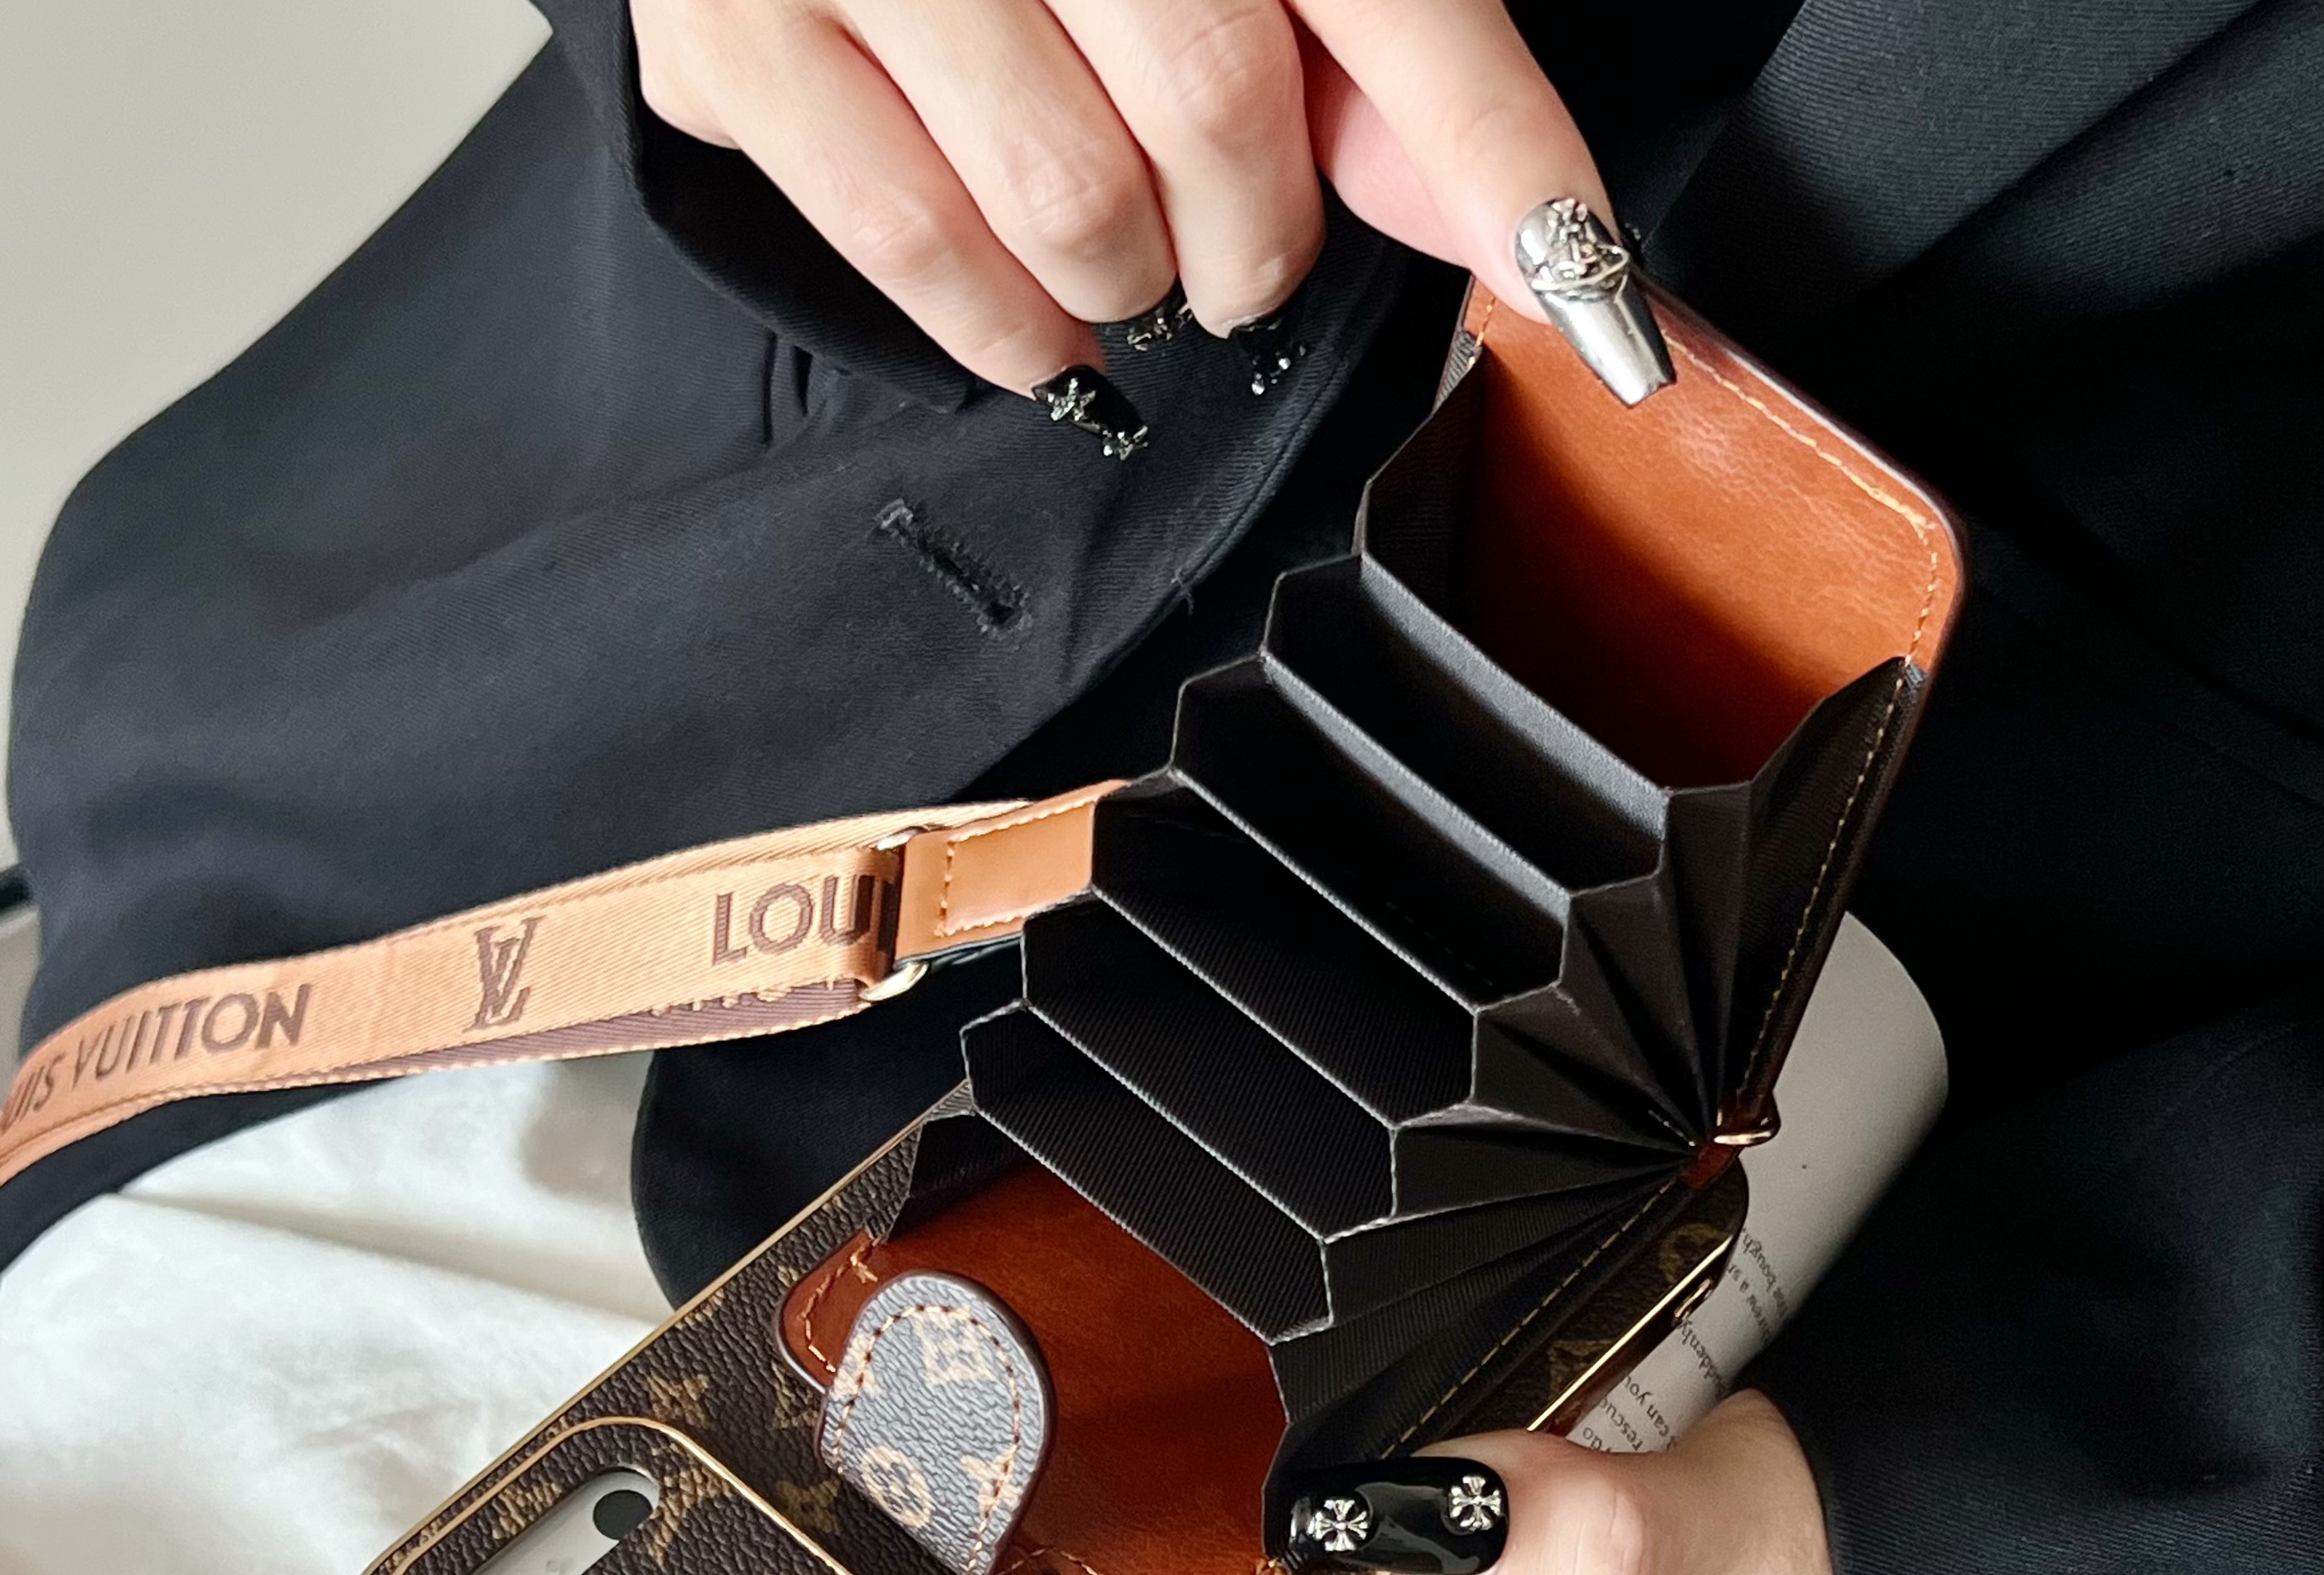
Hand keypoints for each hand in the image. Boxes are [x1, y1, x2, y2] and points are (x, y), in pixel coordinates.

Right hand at [630, 0, 1609, 392]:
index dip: (1501, 160)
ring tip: (1122, 245)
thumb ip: (1366, 44)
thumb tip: (1489, 225)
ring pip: (1071, 206)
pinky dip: (1003, 326)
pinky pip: (910, 245)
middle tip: (1237, 243)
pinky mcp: (731, 30)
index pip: (1392, 1)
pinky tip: (1038, 316)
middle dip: (1254, 236)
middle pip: (1216, 113)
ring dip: (1130, 281)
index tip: (1594, 305)